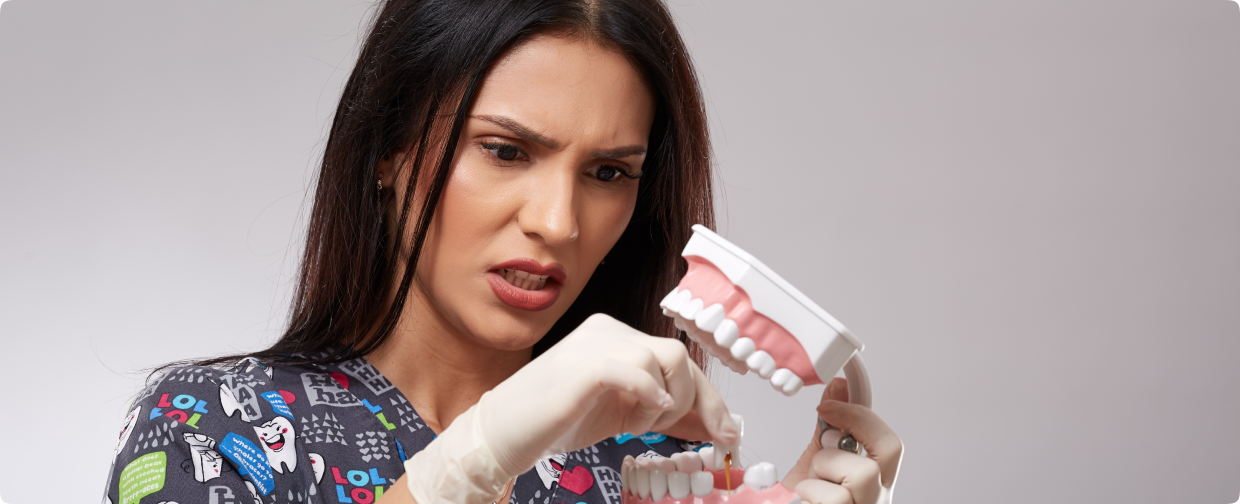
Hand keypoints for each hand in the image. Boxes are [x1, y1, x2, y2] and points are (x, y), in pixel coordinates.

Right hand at [480, 313, 738, 474]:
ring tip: (636, 426)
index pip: (679, 360)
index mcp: (616, 337)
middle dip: (693, 402)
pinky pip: (635, 369)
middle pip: (679, 356)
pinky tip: (642, 417)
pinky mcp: (583, 366)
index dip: (710, 398)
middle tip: (675, 432)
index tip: (728, 433)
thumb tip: (720, 427)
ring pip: (664, 359)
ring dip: (665, 403)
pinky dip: (650, 395)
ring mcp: (594, 344)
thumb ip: (665, 413)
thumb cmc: (557, 420)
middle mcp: (608, 331)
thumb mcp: (624, 415)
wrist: (503, 431)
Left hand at [782, 378, 902, 503]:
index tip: (836, 395)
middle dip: (854, 427)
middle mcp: (875, 501)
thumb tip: (839, 389)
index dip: (864, 414)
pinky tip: (802, 501)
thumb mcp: (814, 465)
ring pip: (862, 473)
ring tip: (808, 483)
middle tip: (824, 425)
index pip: (889, 444)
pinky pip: (833, 498)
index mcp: (872, 485)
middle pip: (889, 450)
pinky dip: (811, 492)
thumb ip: (827, 429)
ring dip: (824, 468)